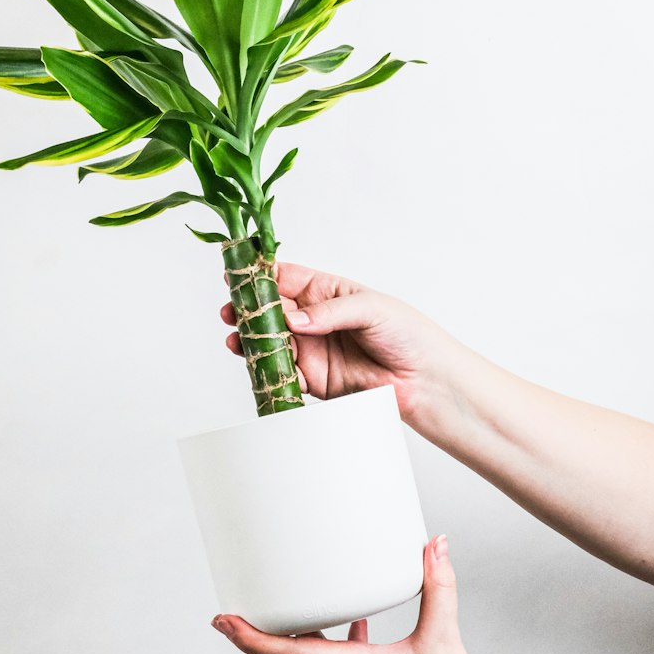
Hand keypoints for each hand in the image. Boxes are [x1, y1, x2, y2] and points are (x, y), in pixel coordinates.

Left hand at [210, 536, 494, 653]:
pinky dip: (330, 649)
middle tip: (229, 615)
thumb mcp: (443, 639)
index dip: (249, 637)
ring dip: (289, 643)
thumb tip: (435, 544)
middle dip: (253, 638)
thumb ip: (438, 587)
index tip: (222, 621)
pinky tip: (357, 629)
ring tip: (283, 612)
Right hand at [220, 260, 461, 420]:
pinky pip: (283, 373)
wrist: (423, 379)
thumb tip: (292, 318)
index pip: (286, 278)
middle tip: (231, 311)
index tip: (237, 275)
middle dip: (247, 309)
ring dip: (251, 340)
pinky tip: (258, 364)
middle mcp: (314, 319)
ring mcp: (312, 348)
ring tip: (236, 339)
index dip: (260, 275)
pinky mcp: (313, 379)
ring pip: (271, 341)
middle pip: (270, 310)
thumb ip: (329, 312)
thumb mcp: (371, 308)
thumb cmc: (406, 333)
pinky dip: (267, 370)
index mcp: (327, 292)